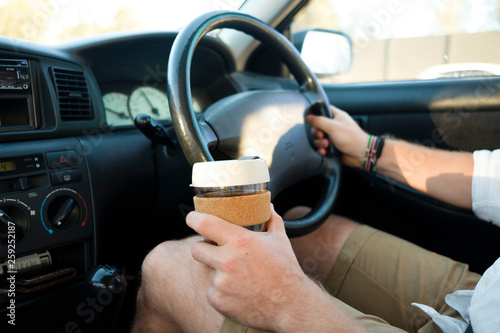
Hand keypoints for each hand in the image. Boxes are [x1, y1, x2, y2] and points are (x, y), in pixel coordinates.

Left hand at [186, 207, 315, 331]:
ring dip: (217, 271)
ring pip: (207, 271)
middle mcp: (226, 261)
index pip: (204, 223)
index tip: (192, 218)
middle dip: (204, 248)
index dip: (194, 218)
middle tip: (216, 250)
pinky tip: (237, 291)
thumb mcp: (280, 239)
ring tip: (237, 275)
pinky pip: (212, 291)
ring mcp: (220, 282)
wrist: (290, 305)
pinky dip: (221, 291)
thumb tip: (268, 206)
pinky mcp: (218, 300)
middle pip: (197, 249)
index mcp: (239, 241)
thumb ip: (271, 219)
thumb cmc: (285, 270)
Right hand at [306, 106, 369, 167]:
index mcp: (336, 116)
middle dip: (317, 133)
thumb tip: (308, 117)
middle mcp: (334, 126)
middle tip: (322, 135)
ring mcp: (333, 137)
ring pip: (318, 138)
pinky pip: (321, 147)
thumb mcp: (333, 126)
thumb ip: (319, 121)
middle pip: (317, 126)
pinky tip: (325, 151)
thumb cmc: (352, 138)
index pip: (323, 110)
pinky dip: (321, 149)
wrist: (361, 153)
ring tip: (326, 145)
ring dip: (319, 142)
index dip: (315, 113)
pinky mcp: (332, 147)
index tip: (311, 119)